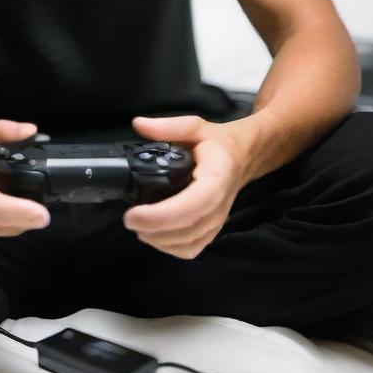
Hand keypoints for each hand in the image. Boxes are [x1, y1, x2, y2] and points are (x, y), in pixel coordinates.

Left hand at [123, 114, 249, 259]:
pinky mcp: (213, 230)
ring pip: (190, 243)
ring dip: (160, 241)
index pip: (192, 205)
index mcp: (217, 177)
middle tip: (129, 219)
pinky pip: (193, 248)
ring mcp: (218, 220)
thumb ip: (167, 127)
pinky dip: (171, 248)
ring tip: (138, 227)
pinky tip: (154, 236)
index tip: (133, 214)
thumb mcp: (195, 126)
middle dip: (154, 230)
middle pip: (188, 229)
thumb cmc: (218, 143)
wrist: (243, 156)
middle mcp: (220, 204)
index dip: (161, 215)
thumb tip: (138, 125)